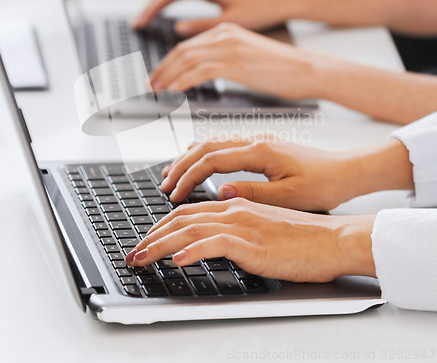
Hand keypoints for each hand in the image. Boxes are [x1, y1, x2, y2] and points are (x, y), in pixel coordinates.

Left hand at [125, 198, 376, 282]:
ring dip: (160, 245)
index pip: (188, 212)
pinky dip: (193, 250)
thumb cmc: (302, 237)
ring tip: (141, 258)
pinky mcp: (253, 244)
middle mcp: (234, 211)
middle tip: (134, 252)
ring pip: (190, 229)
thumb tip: (216, 237)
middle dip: (151, 236)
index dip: (162, 226)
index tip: (147, 239)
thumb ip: (239, 228)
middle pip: (181, 218)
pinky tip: (178, 260)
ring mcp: (242, 226)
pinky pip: (215, 244)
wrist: (333, 238)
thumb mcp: (264, 227)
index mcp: (235, 205)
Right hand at [135, 0, 293, 34]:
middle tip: (136, 24)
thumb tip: (178, 28)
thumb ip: (202, 25)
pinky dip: (168, 2)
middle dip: (148, 6)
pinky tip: (164, 12)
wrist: (280, 0)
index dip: (149, 9)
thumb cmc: (261, 10)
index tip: (138, 23)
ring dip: (156, 3)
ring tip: (144, 19)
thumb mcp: (230, 22)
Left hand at [149, 23, 316, 99]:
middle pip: (182, 50)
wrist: (308, 69)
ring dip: (167, 77)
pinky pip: (200, 71)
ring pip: (186, 59)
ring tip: (156, 91)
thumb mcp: (248, 59)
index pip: (188, 46)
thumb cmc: (283, 69)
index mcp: (226, 31)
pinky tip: (173, 92)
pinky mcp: (236, 62)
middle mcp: (225, 34)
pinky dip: (182, 82)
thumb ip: (224, 60)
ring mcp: (230, 46)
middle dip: (161, 70)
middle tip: (149, 86)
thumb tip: (205, 72)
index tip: (158, 77)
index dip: (168, 63)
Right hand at [159, 139, 352, 210]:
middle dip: (181, 165)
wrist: (346, 170)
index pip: (211, 160)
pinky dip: (204, 153)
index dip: (188, 176)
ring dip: (189, 157)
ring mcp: (257, 140)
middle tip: (164, 183)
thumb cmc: (324, 183)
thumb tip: (221, 192)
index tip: (174, 193)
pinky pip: (223, 144)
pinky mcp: (261, 145)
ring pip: (212, 142)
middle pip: (205, 147)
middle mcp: (255, 140)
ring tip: (172, 172)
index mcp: (260, 151)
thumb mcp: (289, 196)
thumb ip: (253, 193)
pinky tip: (198, 160)